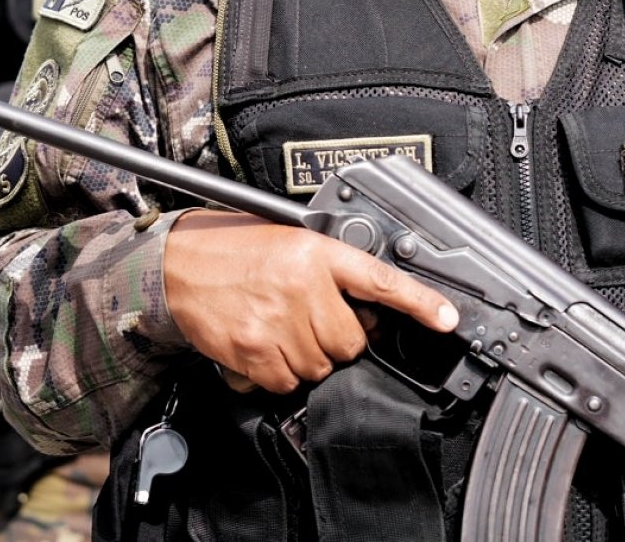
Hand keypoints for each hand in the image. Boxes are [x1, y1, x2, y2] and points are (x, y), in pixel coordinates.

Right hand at [163, 209, 458, 392]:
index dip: (419, 302)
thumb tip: (365, 310)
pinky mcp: (253, 351)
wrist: (177, 264)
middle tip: (309, 319)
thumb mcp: (289, 242)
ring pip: (320, 367)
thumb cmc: (233, 249)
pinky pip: (287, 382)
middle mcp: (300, 285)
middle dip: (336, 339)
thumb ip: (328, 271)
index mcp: (314, 252)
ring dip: (307, 357)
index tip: (447, 319)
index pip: (379, 279)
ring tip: (280, 328)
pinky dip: (278, 374)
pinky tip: (264, 346)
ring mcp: (276, 321)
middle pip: (350, 341)